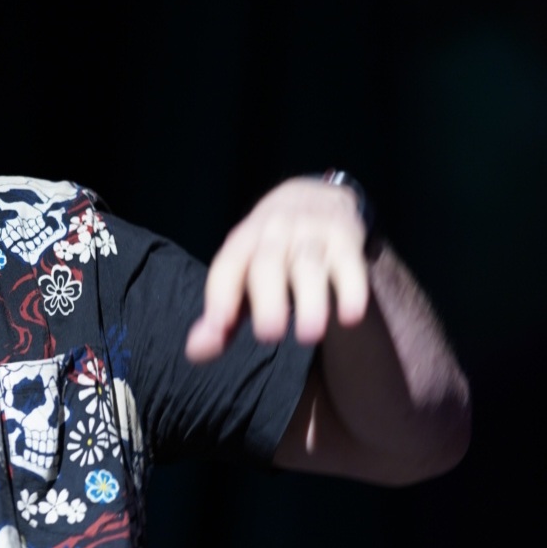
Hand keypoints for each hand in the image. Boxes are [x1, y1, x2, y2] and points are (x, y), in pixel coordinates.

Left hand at [185, 177, 369, 360]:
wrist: (315, 194)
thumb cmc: (270, 251)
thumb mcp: (242, 275)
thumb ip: (222, 318)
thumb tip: (195, 352)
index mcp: (243, 241)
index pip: (228, 266)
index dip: (222, 295)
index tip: (220, 326)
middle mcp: (275, 232)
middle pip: (268, 264)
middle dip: (268, 300)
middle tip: (270, 336)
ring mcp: (313, 232)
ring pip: (310, 265)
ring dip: (311, 300)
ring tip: (309, 335)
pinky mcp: (347, 239)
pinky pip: (350, 264)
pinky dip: (352, 290)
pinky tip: (349, 317)